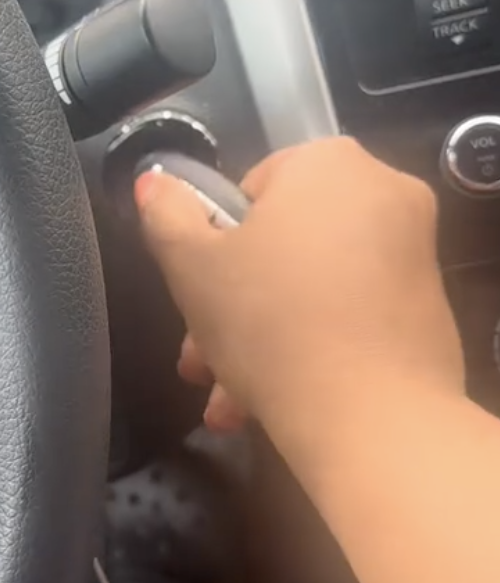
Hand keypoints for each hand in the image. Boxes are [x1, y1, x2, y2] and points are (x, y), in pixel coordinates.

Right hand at [136, 138, 464, 490]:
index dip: (217, 240)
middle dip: (233, 307)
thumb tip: (155, 181)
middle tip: (200, 360)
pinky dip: (312, 350)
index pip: (254, 186)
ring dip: (261, 341)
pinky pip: (351, 318)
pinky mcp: (427, 312)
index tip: (199, 291)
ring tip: (225, 405)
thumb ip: (167, 215)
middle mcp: (384, 195)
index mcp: (330, 163)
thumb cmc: (271, 323)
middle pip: (285, 244)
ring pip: (314, 288)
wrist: (372, 418)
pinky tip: (267, 407)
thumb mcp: (192, 267)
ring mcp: (413, 255)